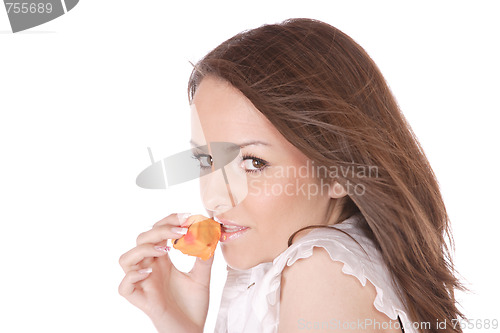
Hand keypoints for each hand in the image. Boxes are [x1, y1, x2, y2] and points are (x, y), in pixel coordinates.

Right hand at [118, 213, 214, 332]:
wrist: (193, 331)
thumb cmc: (193, 305)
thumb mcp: (202, 276)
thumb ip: (204, 256)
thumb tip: (209, 234)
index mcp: (162, 260)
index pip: (157, 231)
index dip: (169, 220)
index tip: (187, 217)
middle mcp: (150, 269)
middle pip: (141, 239)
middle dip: (160, 229)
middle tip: (182, 230)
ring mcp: (144, 284)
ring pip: (126, 259)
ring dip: (144, 249)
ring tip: (166, 249)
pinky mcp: (142, 301)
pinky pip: (124, 286)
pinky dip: (133, 276)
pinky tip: (151, 272)